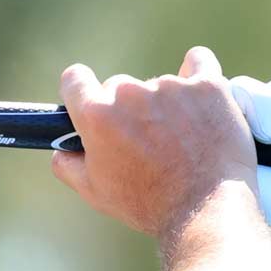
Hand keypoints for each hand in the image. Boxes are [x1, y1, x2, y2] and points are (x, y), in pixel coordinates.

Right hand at [52, 46, 256, 238]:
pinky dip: (197, 74)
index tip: (90, 100)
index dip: (80, 92)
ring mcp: (171, 87)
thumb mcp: (95, 192)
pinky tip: (197, 94)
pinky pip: (199, 62)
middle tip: (145, 140)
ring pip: (159, 85)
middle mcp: (130, 93)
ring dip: (165, 104)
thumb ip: (68, 165)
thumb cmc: (149, 204)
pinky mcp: (208, 85)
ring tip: (182, 140)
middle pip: (119, 87)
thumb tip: (62, 150)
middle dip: (127, 109)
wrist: (208, 208)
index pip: (74, 80)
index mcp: (97, 116)